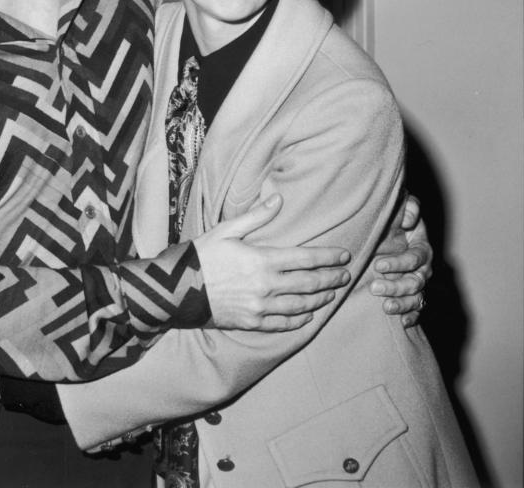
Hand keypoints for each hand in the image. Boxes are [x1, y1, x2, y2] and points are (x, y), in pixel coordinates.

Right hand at [193, 194, 350, 330]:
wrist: (178, 289)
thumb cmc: (202, 255)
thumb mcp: (227, 230)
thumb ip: (256, 217)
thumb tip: (279, 200)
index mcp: (262, 260)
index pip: (306, 258)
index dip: (328, 258)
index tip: (344, 257)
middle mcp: (266, 286)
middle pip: (309, 284)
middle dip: (331, 279)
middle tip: (345, 276)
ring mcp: (261, 307)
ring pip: (301, 305)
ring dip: (320, 299)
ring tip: (330, 294)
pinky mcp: (252, 323)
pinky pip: (284, 323)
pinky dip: (300, 319)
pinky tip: (308, 315)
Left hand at [369, 193, 431, 326]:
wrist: (386, 228)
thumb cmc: (394, 215)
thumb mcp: (401, 204)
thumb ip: (409, 207)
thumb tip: (409, 220)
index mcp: (421, 247)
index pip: (415, 258)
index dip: (399, 263)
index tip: (377, 265)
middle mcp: (423, 267)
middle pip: (416, 281)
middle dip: (396, 286)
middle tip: (375, 288)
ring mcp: (418, 282)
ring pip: (417, 297)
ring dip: (402, 303)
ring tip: (385, 307)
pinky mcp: (412, 294)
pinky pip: (417, 309)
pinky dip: (411, 316)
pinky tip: (402, 323)